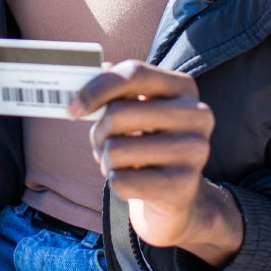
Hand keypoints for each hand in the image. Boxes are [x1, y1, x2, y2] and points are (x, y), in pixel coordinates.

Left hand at [72, 60, 241, 267]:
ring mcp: (194, 150)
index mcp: (184, 87)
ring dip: (107, 161)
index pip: (134, 73)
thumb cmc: (148, 144)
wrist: (178, 196)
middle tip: (105, 144)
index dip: (96, 89)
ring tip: (123, 164)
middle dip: (99, 133)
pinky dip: (116, 183)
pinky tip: (134, 183)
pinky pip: (121, 181)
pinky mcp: (183, 185)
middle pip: (118, 113)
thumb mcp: (137, 111)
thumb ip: (114, 91)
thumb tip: (85, 80)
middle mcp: (196, 115)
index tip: (73, 108)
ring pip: (115, 149)